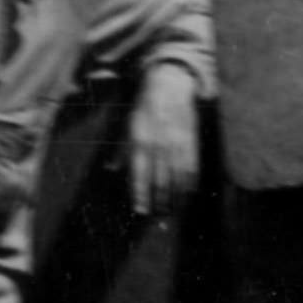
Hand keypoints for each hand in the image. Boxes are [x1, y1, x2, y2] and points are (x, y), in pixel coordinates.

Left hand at [126, 86, 204, 223]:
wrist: (170, 85)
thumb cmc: (145, 109)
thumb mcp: (128, 126)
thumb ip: (121, 149)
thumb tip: (111, 169)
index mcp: (139, 141)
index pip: (139, 174)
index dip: (140, 195)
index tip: (141, 211)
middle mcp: (158, 144)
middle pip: (159, 180)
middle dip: (159, 201)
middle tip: (159, 217)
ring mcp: (176, 143)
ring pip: (177, 177)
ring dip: (175, 197)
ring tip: (172, 211)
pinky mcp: (191, 140)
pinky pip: (192, 167)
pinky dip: (190, 183)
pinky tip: (187, 194)